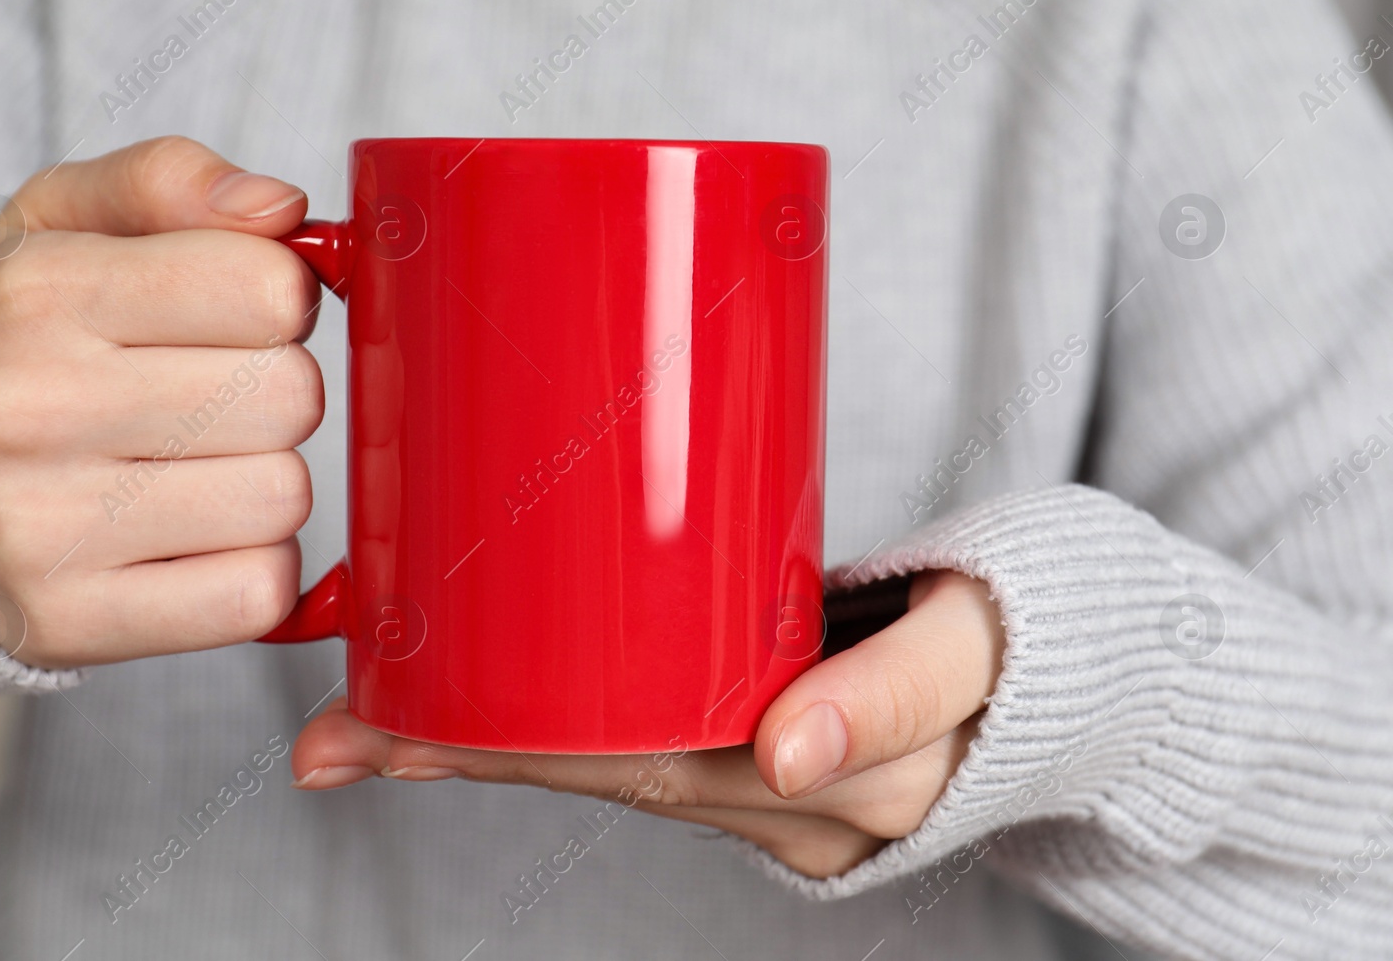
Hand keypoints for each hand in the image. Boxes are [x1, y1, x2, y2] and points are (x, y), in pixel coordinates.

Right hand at [0, 136, 323, 668]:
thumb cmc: (18, 342)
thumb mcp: (60, 222)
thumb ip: (171, 181)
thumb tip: (283, 210)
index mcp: (37, 295)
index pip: (270, 289)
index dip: (280, 299)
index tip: (237, 314)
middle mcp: (27, 412)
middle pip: (290, 397)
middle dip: (276, 392)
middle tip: (210, 396)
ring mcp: (42, 529)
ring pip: (282, 498)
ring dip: (263, 483)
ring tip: (189, 468)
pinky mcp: (71, 623)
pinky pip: (256, 594)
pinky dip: (250, 569)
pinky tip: (191, 539)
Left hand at [292, 571, 1003, 877]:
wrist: (1092, 662)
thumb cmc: (1043, 631)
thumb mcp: (987, 648)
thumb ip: (896, 695)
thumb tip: (786, 753)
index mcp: (835, 780)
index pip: (642, 768)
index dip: (514, 752)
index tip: (397, 735)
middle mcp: (789, 799)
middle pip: (602, 775)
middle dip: (464, 758)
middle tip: (337, 735)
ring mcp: (775, 778)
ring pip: (614, 768)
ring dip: (487, 753)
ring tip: (362, 730)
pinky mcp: (769, 739)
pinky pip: (649, 747)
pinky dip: (556, 733)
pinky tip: (472, 718)